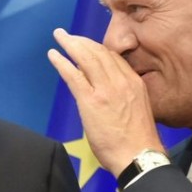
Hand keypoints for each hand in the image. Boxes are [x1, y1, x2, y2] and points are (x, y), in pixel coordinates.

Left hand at [47, 27, 162, 173]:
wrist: (139, 156)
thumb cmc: (138, 141)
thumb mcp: (137, 110)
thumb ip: (122, 96)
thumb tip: (105, 92)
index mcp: (134, 83)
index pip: (114, 58)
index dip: (97, 49)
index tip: (86, 45)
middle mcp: (121, 81)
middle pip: (99, 52)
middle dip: (82, 41)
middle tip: (69, 35)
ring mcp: (106, 89)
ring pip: (86, 58)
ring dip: (70, 44)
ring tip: (60, 36)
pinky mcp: (91, 100)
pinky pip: (73, 75)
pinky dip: (61, 62)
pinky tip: (53, 55)